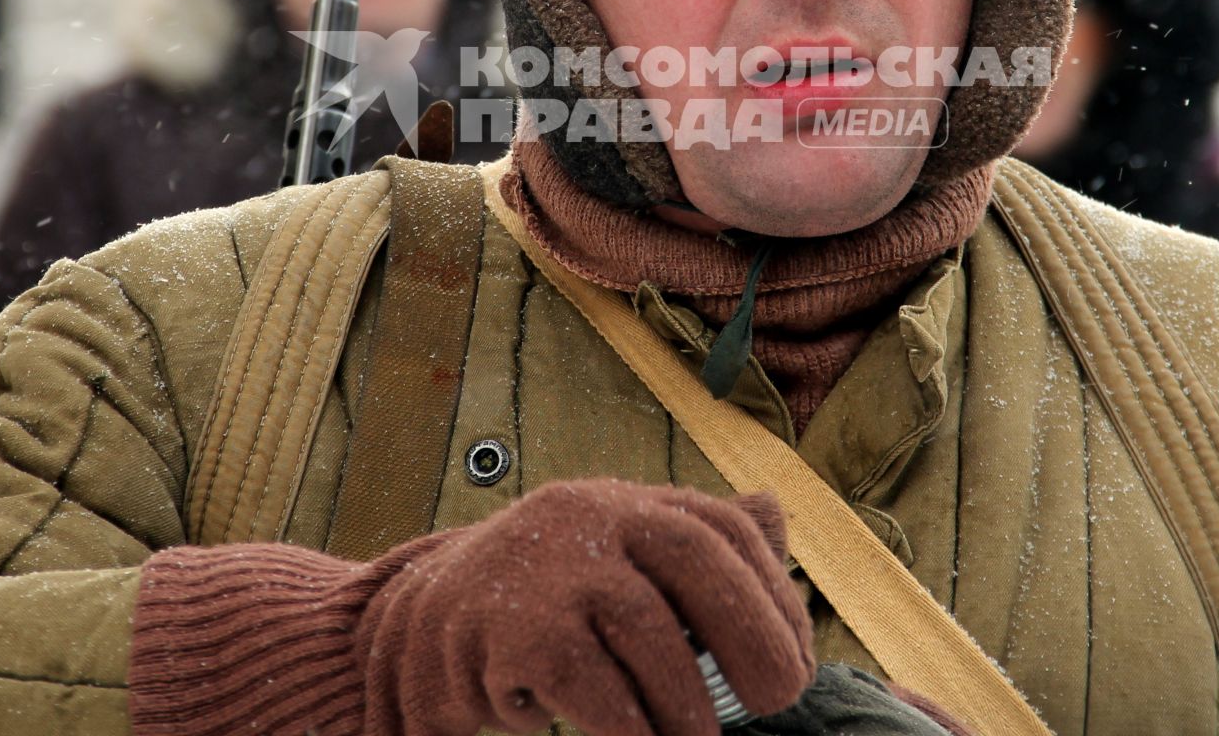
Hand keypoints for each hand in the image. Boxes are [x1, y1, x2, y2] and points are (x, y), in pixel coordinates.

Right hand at [356, 478, 815, 735]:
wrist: (419, 624)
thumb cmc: (547, 603)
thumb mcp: (619, 565)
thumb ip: (695, 549)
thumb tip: (775, 516)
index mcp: (627, 505)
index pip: (720, 526)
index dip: (772, 593)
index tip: (799, 663)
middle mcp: (591, 515)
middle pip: (693, 555)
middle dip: (751, 630)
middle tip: (779, 700)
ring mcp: (550, 566)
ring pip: (646, 629)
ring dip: (687, 701)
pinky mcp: (514, 628)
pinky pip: (589, 683)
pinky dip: (627, 727)